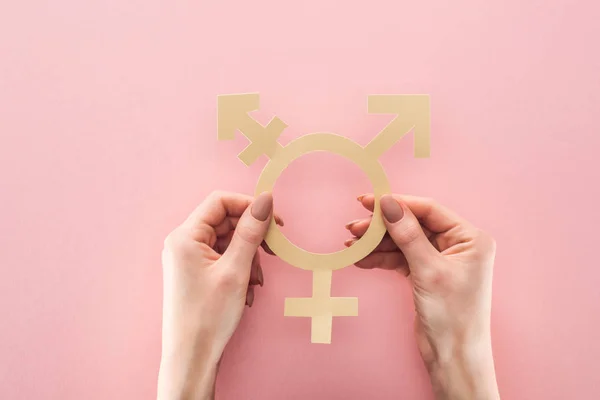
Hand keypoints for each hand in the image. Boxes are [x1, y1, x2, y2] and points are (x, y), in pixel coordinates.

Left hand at [157, 191, 279, 399]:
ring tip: (256, 282)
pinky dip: (240, 269)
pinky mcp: (195, 272)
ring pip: (227, 241)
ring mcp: (188, 258)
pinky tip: (247, 290)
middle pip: (225, 221)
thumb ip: (250, 232)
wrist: (191, 357)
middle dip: (251, 237)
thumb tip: (265, 200)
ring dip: (248, 257)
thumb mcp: (236, 270)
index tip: (274, 221)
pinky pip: (223, 258)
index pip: (220, 201)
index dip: (249, 206)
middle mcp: (182, 242)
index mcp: (185, 236)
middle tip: (273, 252)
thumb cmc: (208, 316)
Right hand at [346, 194, 499, 399]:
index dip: (398, 204)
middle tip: (354, 226)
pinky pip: (401, 258)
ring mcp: (441, 259)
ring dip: (378, 243)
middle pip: (413, 225)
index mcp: (469, 238)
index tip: (369, 202)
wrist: (452, 358)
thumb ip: (407, 234)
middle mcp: (458, 245)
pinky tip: (361, 258)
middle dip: (383, 226)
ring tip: (352, 244)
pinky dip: (381, 258)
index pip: (429, 210)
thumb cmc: (452, 315)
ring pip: (403, 241)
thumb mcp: (428, 270)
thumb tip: (388, 203)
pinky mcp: (426, 274)